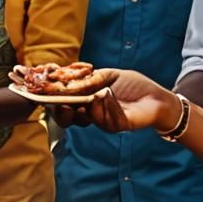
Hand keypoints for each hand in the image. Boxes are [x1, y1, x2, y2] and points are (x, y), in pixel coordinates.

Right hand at [47, 68, 179, 131]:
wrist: (157, 97)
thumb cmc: (134, 85)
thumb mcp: (109, 75)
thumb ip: (90, 77)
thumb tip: (70, 80)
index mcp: (86, 100)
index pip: (63, 103)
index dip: (52, 100)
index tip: (44, 92)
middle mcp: (91, 113)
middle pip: (67, 119)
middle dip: (60, 112)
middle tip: (60, 103)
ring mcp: (102, 121)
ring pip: (84, 118)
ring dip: (85, 105)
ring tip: (94, 93)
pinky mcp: (115, 126)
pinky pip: (104, 118)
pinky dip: (106, 104)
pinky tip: (109, 94)